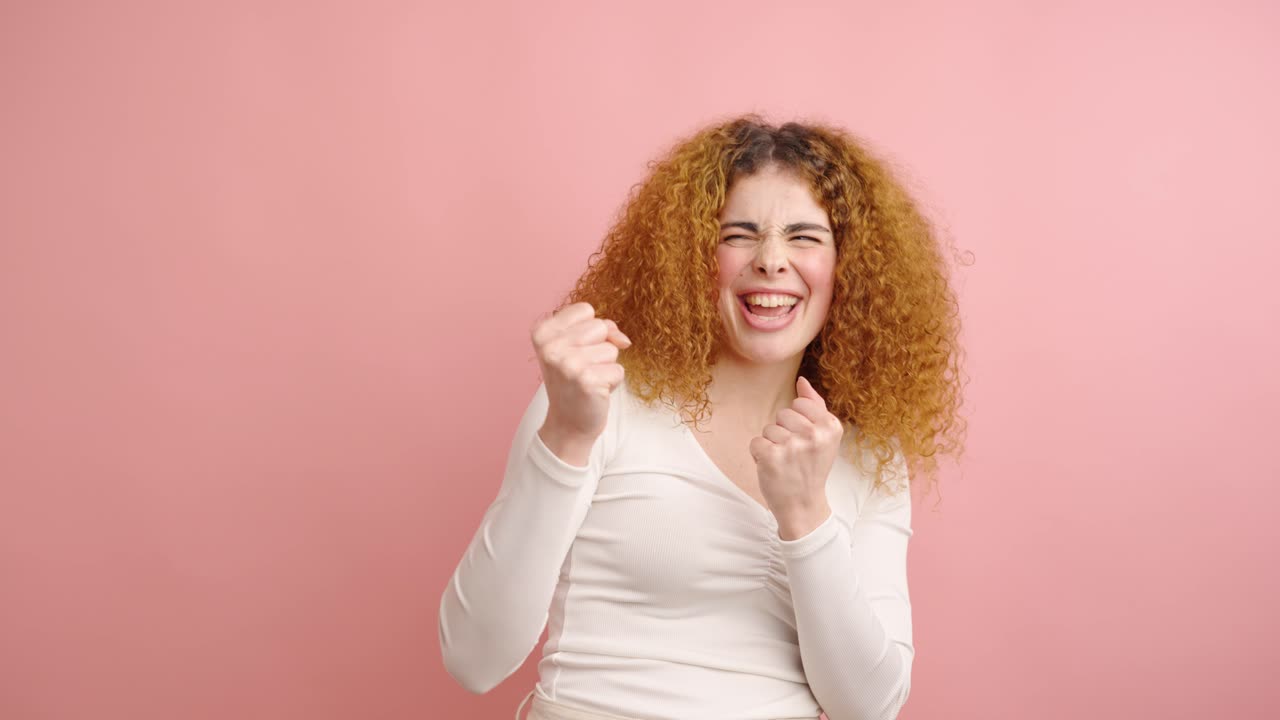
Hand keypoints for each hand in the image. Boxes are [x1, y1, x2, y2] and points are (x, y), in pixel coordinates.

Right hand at [531, 302, 630, 442]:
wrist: (567, 422)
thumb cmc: (573, 380)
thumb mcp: (577, 346)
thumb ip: (601, 329)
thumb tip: (623, 339)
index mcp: (542, 332)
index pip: (585, 310)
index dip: (590, 330)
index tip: (576, 350)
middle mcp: (551, 346)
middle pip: (600, 326)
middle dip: (600, 347)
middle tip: (583, 367)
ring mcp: (567, 364)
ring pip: (612, 348)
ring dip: (607, 365)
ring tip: (589, 379)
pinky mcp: (586, 381)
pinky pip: (619, 370)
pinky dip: (612, 382)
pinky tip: (595, 391)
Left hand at [750, 376, 840, 536]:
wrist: (803, 505)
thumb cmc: (811, 467)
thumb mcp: (824, 437)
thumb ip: (815, 405)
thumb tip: (801, 380)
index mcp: (831, 426)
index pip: (799, 403)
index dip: (797, 422)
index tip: (806, 442)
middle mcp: (814, 434)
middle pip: (783, 414)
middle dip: (784, 433)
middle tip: (795, 455)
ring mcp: (793, 446)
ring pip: (768, 428)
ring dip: (772, 445)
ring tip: (785, 462)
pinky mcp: (772, 457)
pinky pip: (755, 442)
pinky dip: (759, 455)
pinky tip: (772, 467)